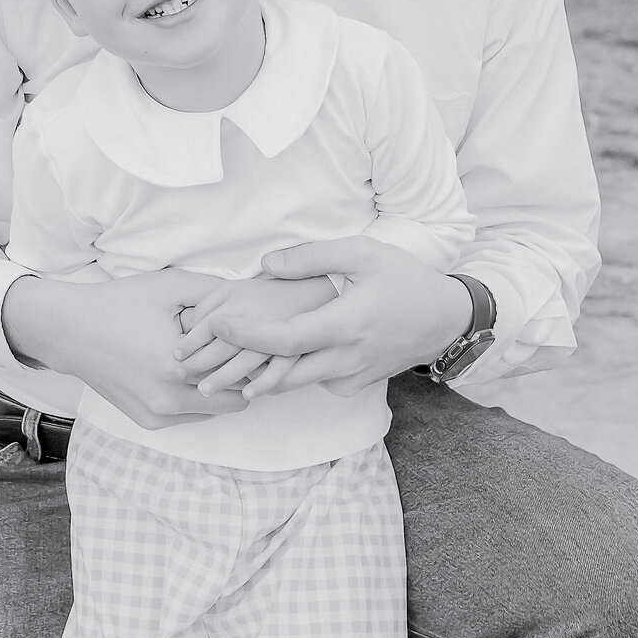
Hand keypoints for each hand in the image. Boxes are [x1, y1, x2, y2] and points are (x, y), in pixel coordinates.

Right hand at [1, 269, 248, 427]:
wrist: (70, 331)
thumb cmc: (120, 304)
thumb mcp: (170, 286)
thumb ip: (216, 292)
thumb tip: (252, 300)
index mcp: (177, 367)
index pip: (243, 373)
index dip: (255, 355)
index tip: (257, 340)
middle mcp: (168, 400)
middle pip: (236, 399)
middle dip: (242, 376)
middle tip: (241, 351)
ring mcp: (157, 415)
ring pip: (214, 411)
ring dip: (219, 389)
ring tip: (215, 359)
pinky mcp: (147, 421)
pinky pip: (190, 415)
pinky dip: (197, 397)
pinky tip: (191, 370)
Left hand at [186, 238, 475, 397]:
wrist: (444, 319)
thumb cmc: (403, 278)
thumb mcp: (362, 253)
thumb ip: (311, 258)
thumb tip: (264, 266)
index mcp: (346, 324)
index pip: (284, 339)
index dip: (245, 335)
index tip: (214, 325)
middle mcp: (346, 358)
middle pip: (279, 374)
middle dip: (234, 372)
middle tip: (193, 368)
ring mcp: (350, 376)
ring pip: (293, 382)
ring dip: (255, 377)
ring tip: (212, 373)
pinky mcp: (353, 384)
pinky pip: (312, 381)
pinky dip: (287, 374)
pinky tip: (263, 363)